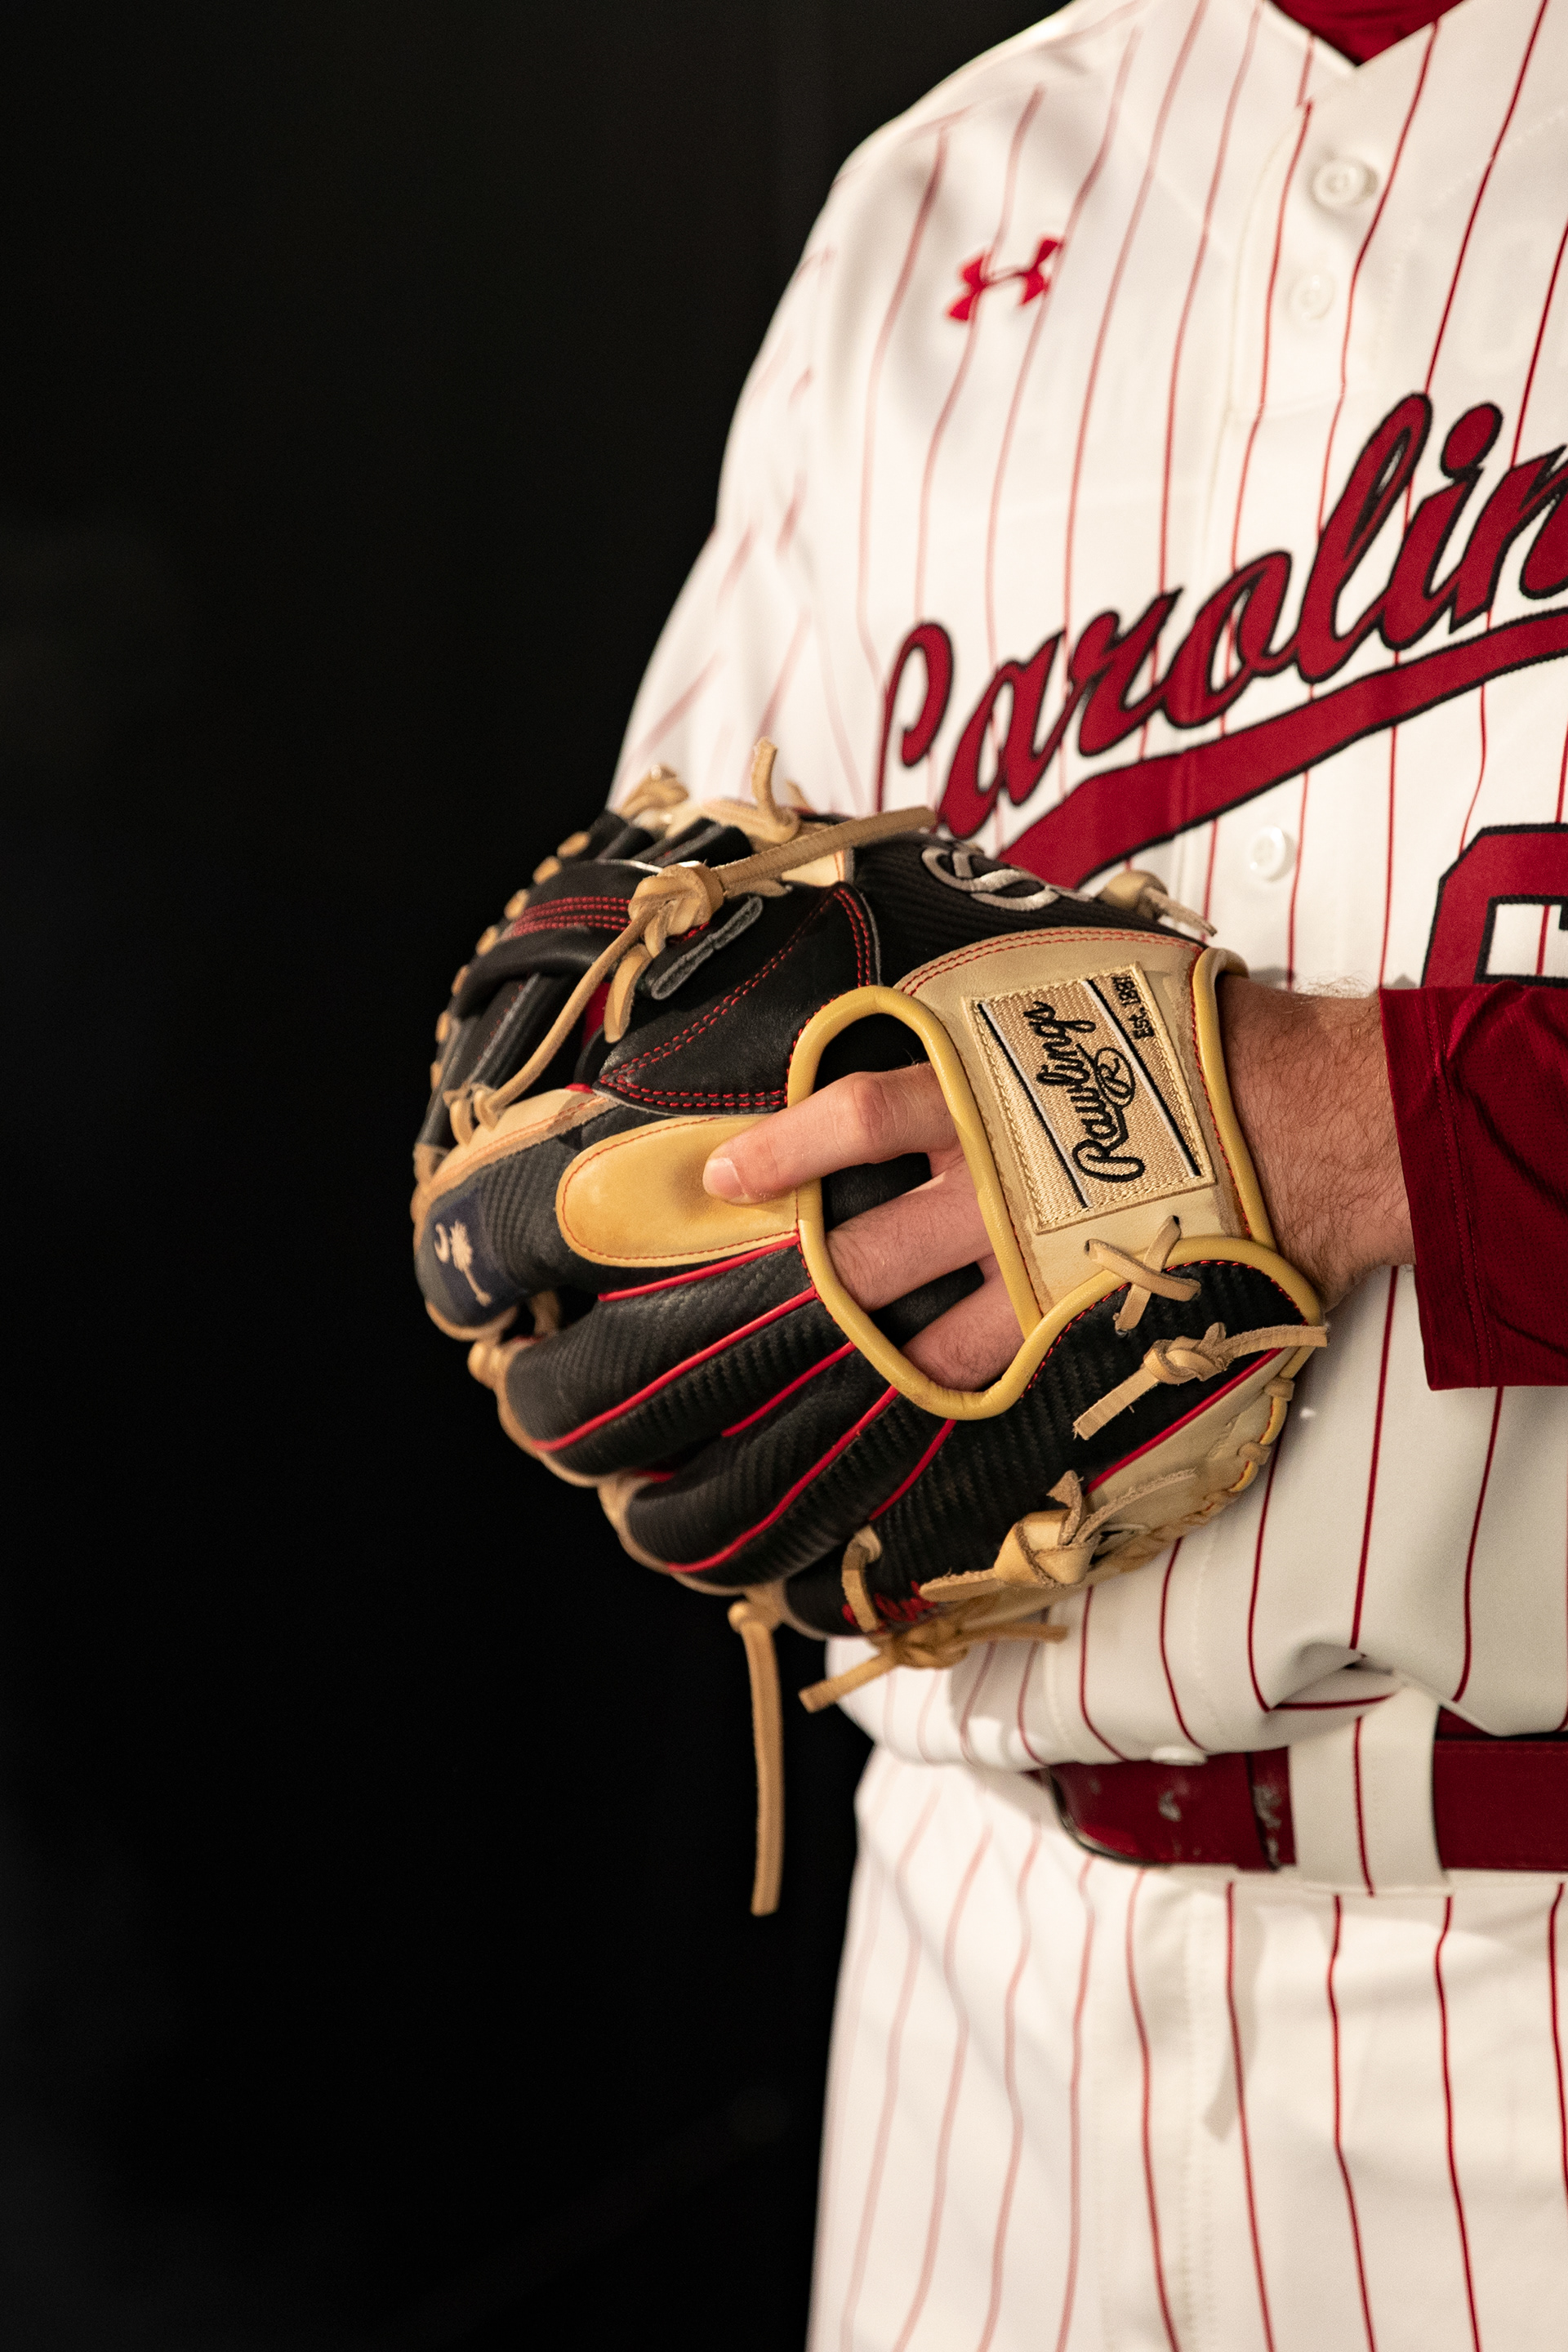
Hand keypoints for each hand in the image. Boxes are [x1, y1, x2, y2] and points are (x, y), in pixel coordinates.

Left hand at [701, 980, 1414, 1386]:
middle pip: (866, 1247)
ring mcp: (1036, 1258)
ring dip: (870, 1353)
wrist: (1312, 1114)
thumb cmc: (1199, 1036)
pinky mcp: (1083, 1313)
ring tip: (820, 1372)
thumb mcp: (1075, 984)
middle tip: (753, 1298)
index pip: (850, 1120)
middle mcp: (993, 1177)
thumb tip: (931, 1001)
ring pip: (920, 1330)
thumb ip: (993, 1004)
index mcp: (982, 1084)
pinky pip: (1000, 1369)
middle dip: (806, 1276)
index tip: (719, 1178)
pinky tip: (918, 1406)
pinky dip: (956, 1390)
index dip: (777, 1154)